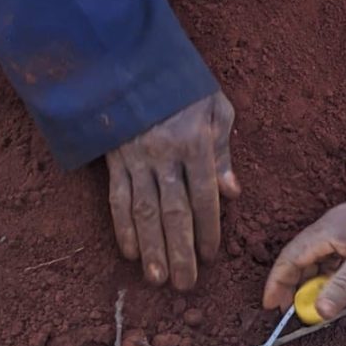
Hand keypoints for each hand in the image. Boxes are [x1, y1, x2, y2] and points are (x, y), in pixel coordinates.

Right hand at [106, 91, 240, 289]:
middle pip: (173, 212)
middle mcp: (164, 154)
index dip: (209, 228)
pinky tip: (130, 252)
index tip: (212, 256)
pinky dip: (123, 228)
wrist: (130, 60)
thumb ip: (224, 151)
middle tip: (186, 285)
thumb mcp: (215, 107)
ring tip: (159, 278)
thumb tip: (232, 194)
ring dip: (151, 248)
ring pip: (143, 212)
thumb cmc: (183, 85)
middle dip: (180, 251)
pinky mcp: (113, 158)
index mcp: (195, 141)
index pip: (205, 196)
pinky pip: (117, 199)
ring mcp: (135, 158)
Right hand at [263, 178, 345, 317]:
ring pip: (312, 255)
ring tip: (309, 301)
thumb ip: (343, 287)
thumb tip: (319, 311)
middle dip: (289, 283)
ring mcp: (338, 226)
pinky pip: (328, 251)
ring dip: (307, 277)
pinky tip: (332, 283)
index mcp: (325, 233)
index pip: (289, 259)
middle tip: (287, 309)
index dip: (276, 283)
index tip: (270, 306)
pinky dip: (324, 270)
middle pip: (296, 256)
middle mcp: (326, 227)